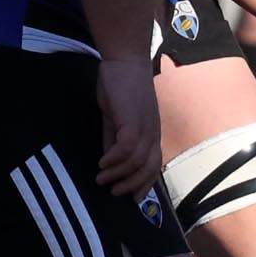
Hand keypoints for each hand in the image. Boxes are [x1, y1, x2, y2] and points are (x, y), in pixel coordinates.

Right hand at [93, 54, 161, 201]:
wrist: (124, 59)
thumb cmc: (120, 85)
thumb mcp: (117, 117)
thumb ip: (114, 137)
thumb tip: (109, 159)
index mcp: (151, 132)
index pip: (154, 165)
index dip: (145, 183)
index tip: (131, 197)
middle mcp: (152, 132)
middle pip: (149, 168)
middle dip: (132, 185)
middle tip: (114, 192)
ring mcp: (145, 126)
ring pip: (137, 161)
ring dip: (118, 174)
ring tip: (101, 179)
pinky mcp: (132, 119)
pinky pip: (126, 148)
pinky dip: (114, 159)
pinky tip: (102, 162)